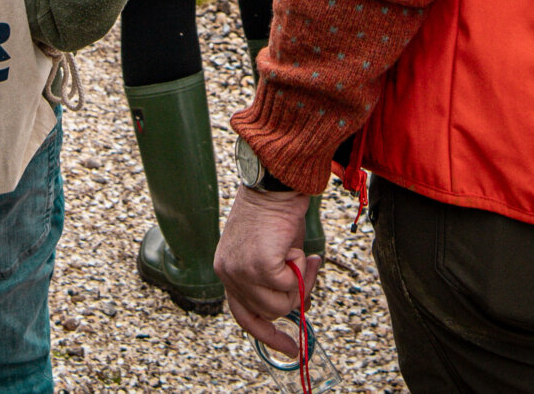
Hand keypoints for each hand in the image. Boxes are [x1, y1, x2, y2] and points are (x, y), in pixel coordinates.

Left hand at [216, 184, 319, 356]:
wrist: (275, 185)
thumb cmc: (276, 214)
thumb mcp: (274, 254)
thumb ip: (278, 281)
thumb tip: (299, 306)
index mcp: (227, 272)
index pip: (244, 316)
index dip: (269, 335)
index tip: (292, 348)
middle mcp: (228, 275)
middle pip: (269, 313)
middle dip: (295, 295)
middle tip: (306, 265)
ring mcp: (241, 272)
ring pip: (281, 305)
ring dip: (299, 281)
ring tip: (299, 254)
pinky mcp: (258, 266)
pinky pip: (290, 285)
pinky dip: (300, 268)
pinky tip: (293, 245)